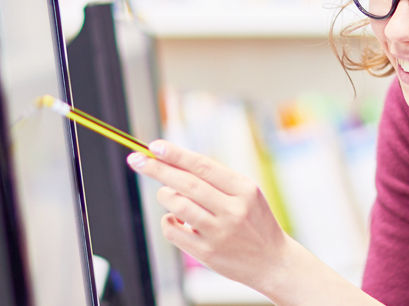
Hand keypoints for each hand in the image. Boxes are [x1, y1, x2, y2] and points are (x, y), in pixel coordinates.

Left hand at [126, 140, 296, 291]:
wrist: (272, 261)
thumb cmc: (253, 221)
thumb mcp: (246, 194)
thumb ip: (215, 179)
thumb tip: (172, 161)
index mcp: (244, 189)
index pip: (203, 166)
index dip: (176, 155)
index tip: (153, 146)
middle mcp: (233, 210)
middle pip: (187, 184)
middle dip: (157, 169)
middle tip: (136, 159)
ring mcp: (220, 233)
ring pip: (178, 206)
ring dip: (164, 196)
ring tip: (166, 194)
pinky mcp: (207, 253)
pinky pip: (173, 231)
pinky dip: (167, 221)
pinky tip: (175, 220)